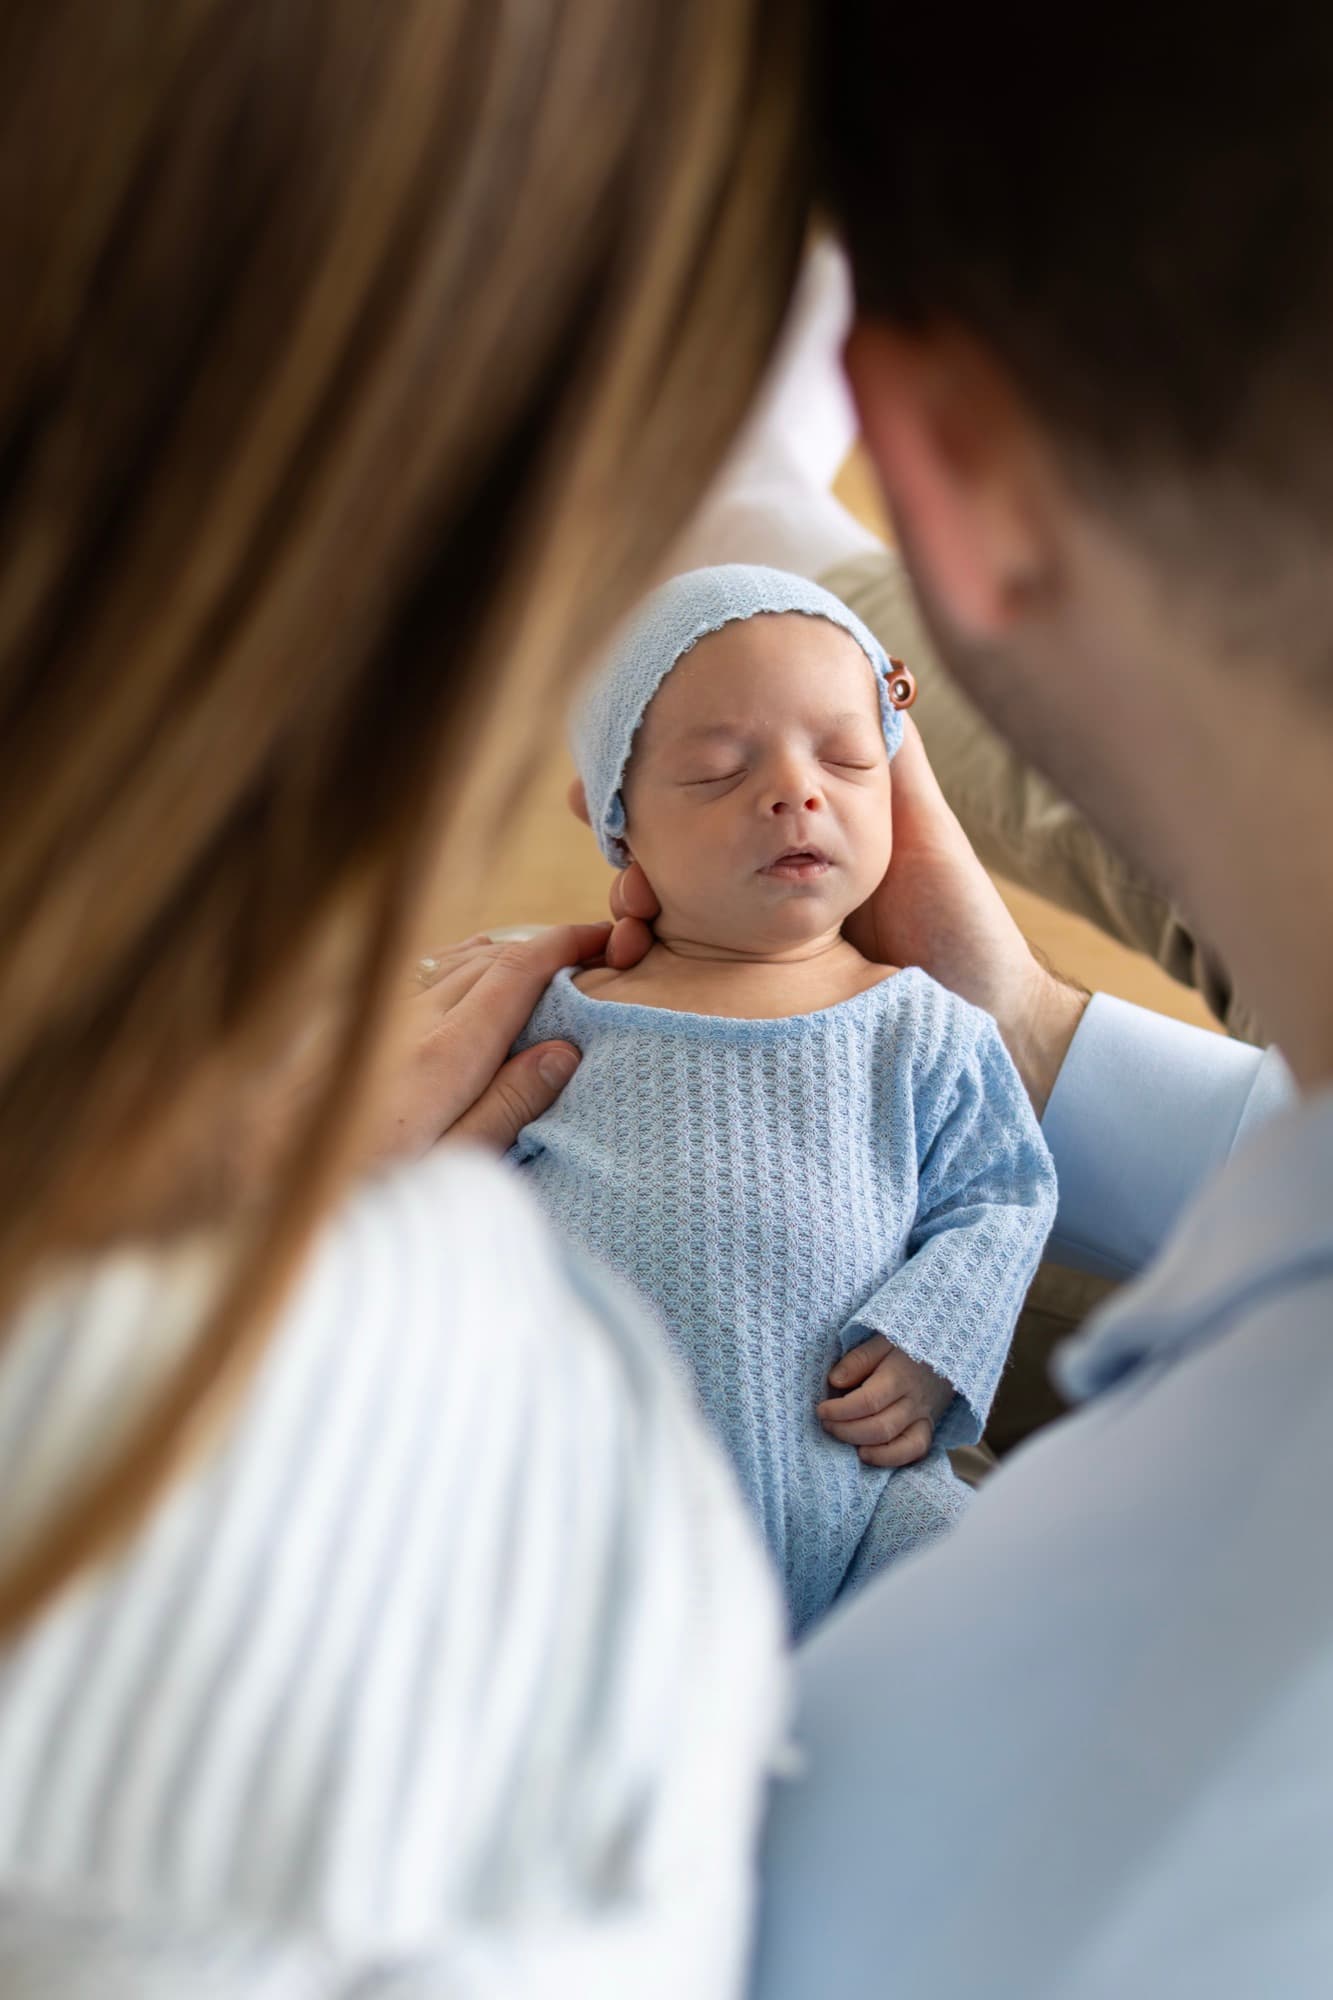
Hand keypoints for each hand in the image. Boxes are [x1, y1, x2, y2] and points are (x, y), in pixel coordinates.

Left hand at [238, 923, 609, 1194]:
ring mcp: (377, 1018)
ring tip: (542, 957)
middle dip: (544, 945)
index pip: (518, 972)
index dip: (566, 946)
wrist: (250, 1188)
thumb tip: (564, 1050)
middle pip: (491, 957)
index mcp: (447, 1054)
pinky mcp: (349, 1026)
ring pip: (452, 959)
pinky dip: (457, 962)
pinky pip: (417, 973)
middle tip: (589, 951)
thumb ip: (507, 1106)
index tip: (605, 940)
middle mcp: (412, 1020)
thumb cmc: (358, 1193)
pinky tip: (465, 969)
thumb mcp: (450, 1168)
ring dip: (502, 951)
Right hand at [571, 734, 1085, 1105]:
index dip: (647, 802)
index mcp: (794, 854)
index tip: (595, 790)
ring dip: (632, 914)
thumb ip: (892, 760)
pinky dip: (651, 973)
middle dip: (626, 860)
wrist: (988, 1022)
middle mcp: (763, 900)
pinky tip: (628, 962)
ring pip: (669, 926)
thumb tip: (873, 669)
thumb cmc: (962, 923)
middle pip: (670, 871)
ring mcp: (755, 956)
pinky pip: (688, 986)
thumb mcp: (922, 828)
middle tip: (612, 856)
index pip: (705, 817)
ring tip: (623, 915)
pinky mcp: (756, 1005)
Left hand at [816, 1333, 954, 1467]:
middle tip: (826, 1425)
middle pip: (880, 1427)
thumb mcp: (880, 1341)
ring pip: (898, 1445)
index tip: (821, 1410)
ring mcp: (924, 1419)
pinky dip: (890, 1459)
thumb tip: (834, 1381)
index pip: (869, 1401)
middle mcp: (914, 1401)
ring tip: (842, 1438)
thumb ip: (858, 1360)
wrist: (944, 1355)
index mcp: (900, 1375)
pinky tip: (867, 1454)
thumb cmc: (903, 1348)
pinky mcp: (928, 1430)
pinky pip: (914, 1453)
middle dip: (846, 1431)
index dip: (841, 1410)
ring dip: (865, 1448)